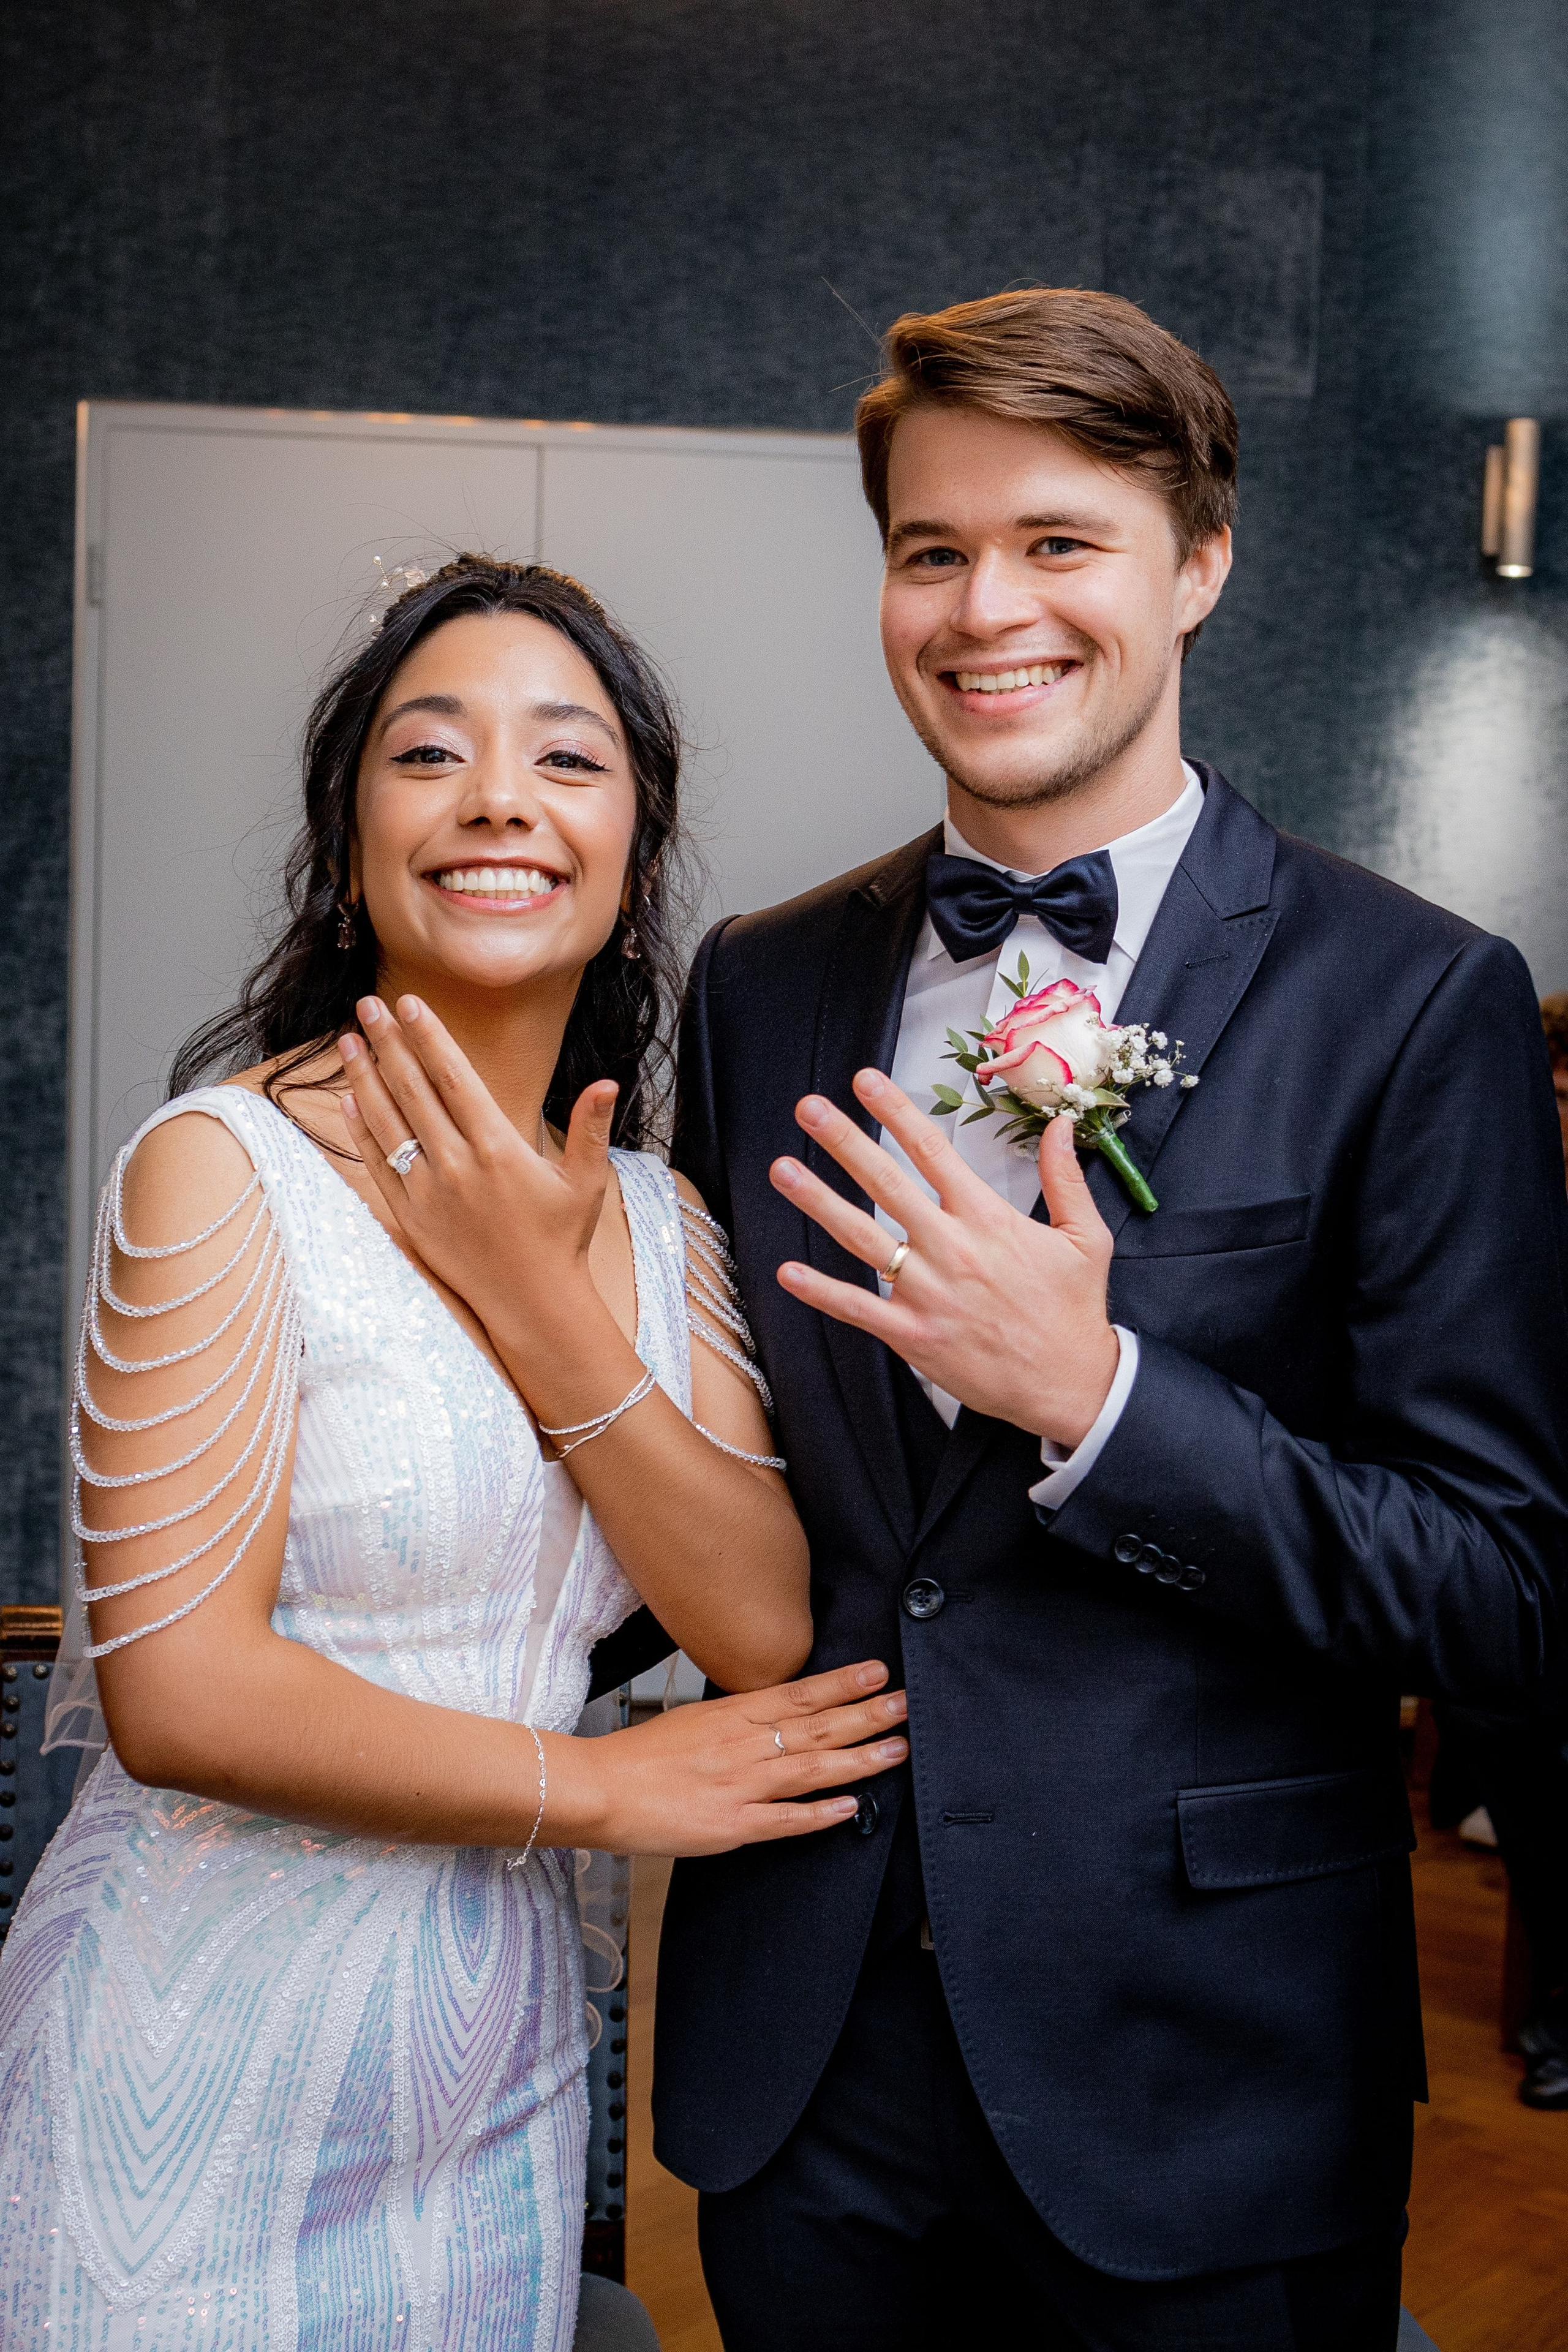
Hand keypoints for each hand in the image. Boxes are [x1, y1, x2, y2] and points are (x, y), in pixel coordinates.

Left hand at [339, 995, 615, 1369]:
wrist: (533, 1302)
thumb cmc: (562, 1238)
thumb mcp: (585, 1180)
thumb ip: (590, 1127)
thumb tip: (607, 1082)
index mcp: (498, 1148)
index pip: (455, 1078)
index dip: (430, 1037)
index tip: (410, 1004)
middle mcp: (458, 1165)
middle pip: (414, 1090)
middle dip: (388, 1042)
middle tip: (368, 1004)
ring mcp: (428, 1192)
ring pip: (388, 1122)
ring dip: (365, 1077)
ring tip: (349, 1040)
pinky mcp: (410, 1219)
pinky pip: (378, 1166)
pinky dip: (361, 1131)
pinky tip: (349, 1100)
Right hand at [590, 1660, 907, 1854]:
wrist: (600, 1789)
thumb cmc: (643, 1755)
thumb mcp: (696, 1719)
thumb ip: (741, 1718)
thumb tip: (781, 1712)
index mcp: (732, 1715)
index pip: (799, 1694)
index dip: (843, 1684)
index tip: (879, 1672)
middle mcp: (743, 1745)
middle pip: (816, 1726)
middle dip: (867, 1714)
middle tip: (907, 1704)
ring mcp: (739, 1786)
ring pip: (811, 1768)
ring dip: (859, 1758)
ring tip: (897, 1749)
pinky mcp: (730, 1826)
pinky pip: (784, 1820)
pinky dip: (820, 1814)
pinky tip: (851, 1807)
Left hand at [771, 1069, 1118, 1448]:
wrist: (1069, 1384)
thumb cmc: (1074, 1310)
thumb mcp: (1085, 1237)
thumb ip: (1065, 1177)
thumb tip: (1058, 1125)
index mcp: (988, 1220)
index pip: (933, 1152)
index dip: (896, 1112)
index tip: (866, 1081)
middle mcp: (952, 1249)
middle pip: (887, 1184)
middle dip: (845, 1141)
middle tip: (809, 1109)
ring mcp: (928, 1293)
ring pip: (862, 1239)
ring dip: (819, 1202)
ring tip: (783, 1170)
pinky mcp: (914, 1336)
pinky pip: (858, 1309)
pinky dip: (822, 1291)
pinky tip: (787, 1271)